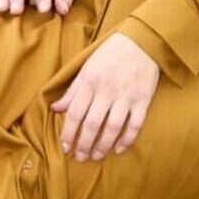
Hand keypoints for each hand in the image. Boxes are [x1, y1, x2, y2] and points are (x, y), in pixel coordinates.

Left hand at [51, 32, 159, 159]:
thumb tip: (55, 108)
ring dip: (103, 145)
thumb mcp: (86, 67)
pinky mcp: (143, 100)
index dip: (68, 133)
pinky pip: (135, 124)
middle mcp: (107, 91)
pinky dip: (127, 139)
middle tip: (80, 157)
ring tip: (97, 156)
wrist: (141, 41)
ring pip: (113, 128)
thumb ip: (72, 90)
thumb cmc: (110, 54)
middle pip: (93, 125)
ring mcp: (126, 96)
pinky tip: (118, 148)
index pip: (75, 113)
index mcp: (90, 82)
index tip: (66, 147)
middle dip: (84, 144)